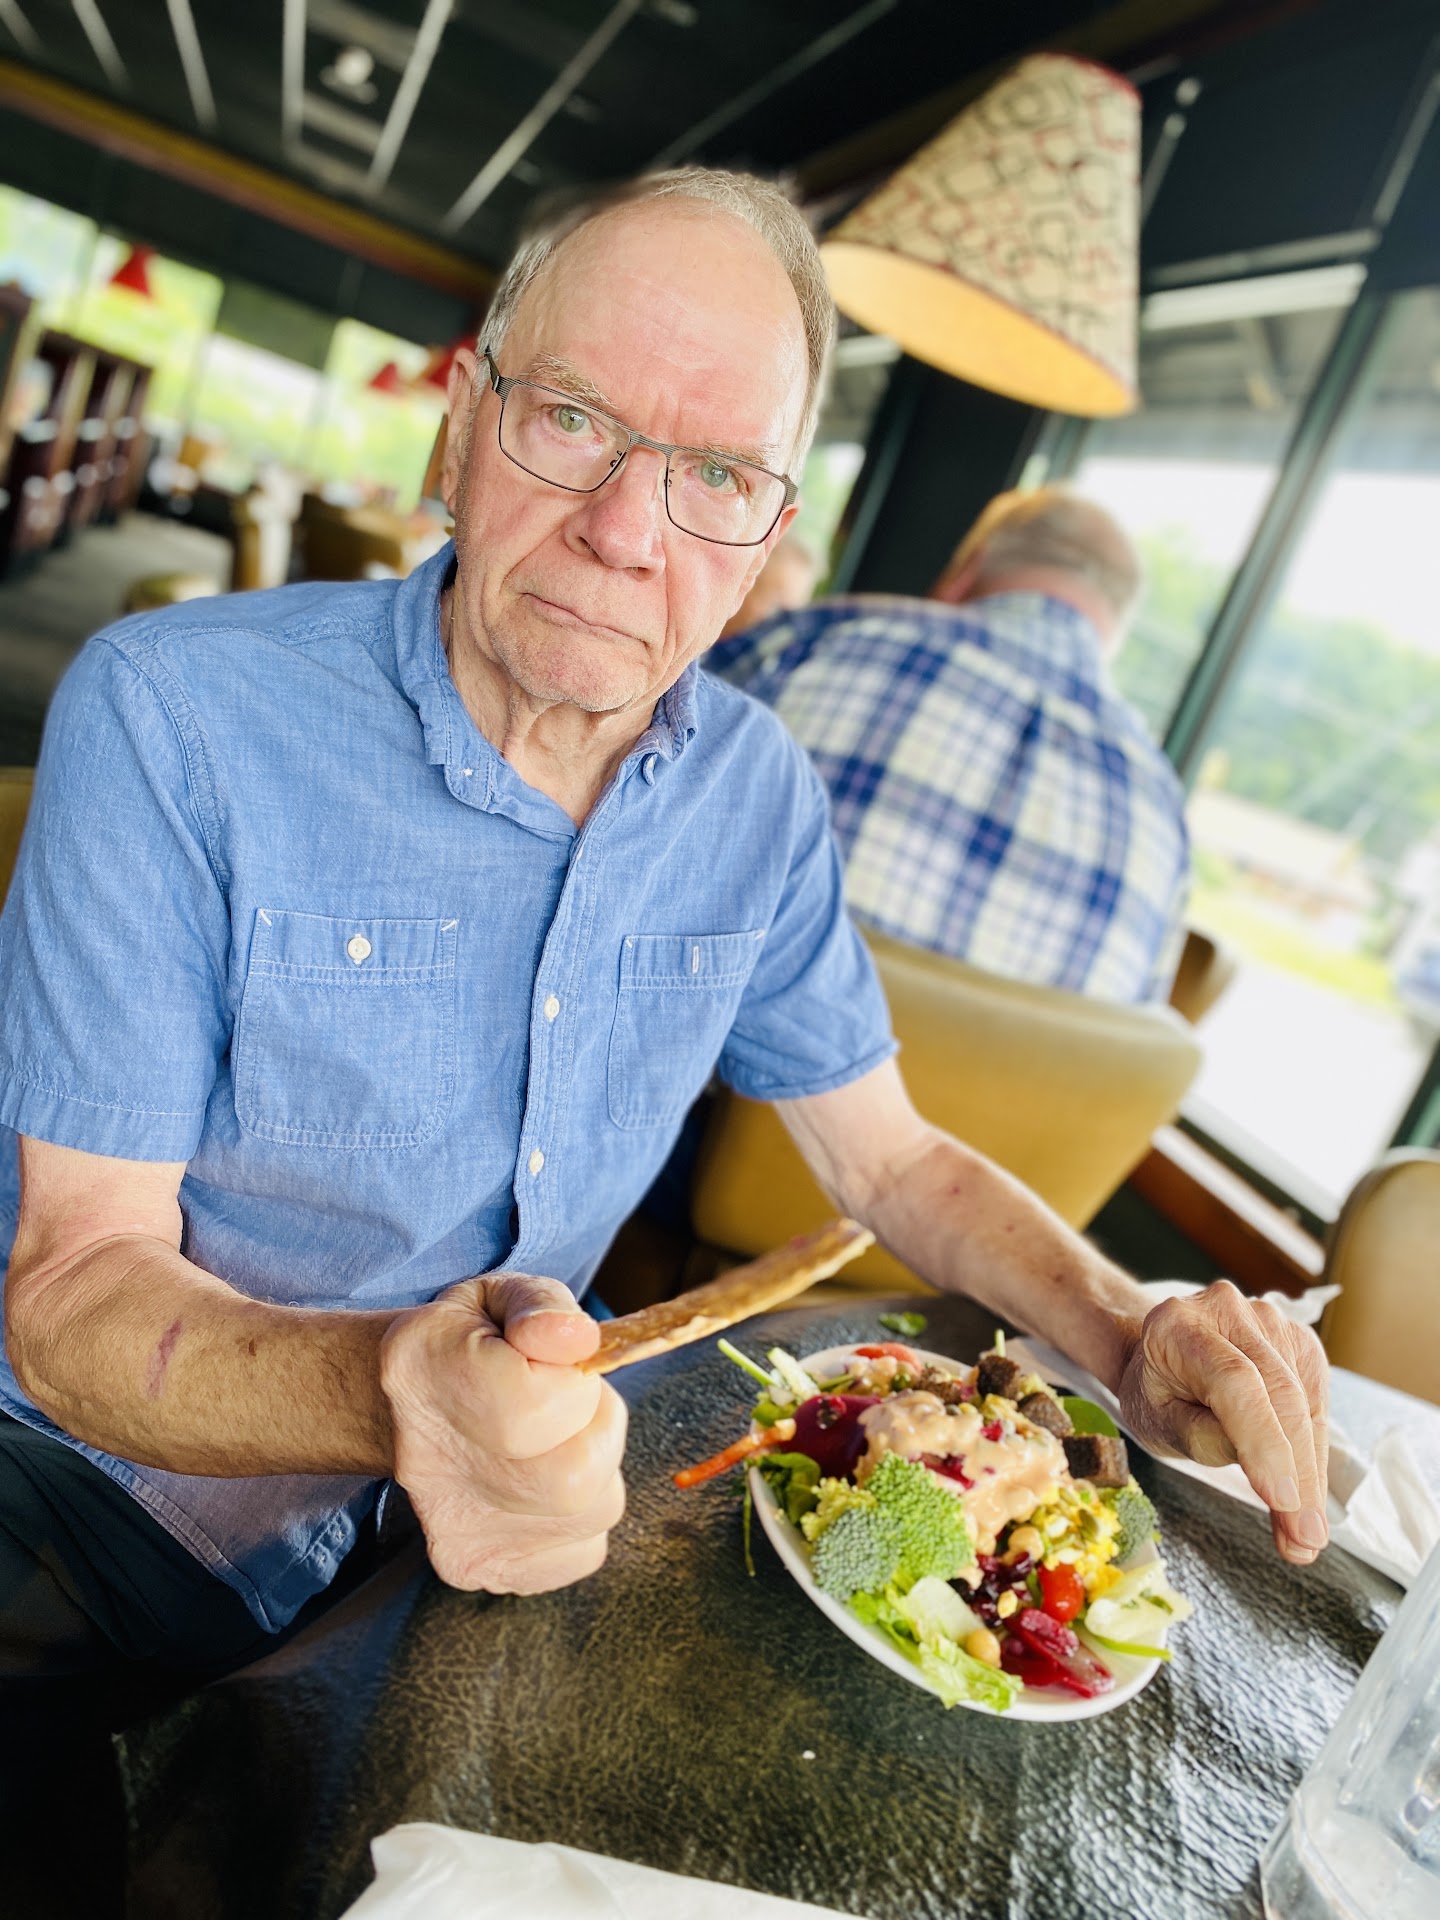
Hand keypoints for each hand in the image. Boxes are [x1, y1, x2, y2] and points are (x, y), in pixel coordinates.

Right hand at [379, 1272, 626, 1593]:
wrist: (405, 1405)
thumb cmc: (465, 1344)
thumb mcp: (499, 1295)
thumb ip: (544, 1306)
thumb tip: (579, 1343)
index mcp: (433, 1378)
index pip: (548, 1405)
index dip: (574, 1380)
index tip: (550, 1368)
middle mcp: (436, 1471)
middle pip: (579, 1475)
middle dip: (595, 1426)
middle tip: (562, 1403)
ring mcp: (457, 1533)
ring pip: (595, 1510)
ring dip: (595, 1466)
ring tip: (551, 1439)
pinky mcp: (479, 1569)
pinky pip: (584, 1548)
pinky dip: (583, 1513)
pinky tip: (544, 1480)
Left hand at [1117, 1280, 1328, 1565]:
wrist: (1162, 1357)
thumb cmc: (1155, 1393)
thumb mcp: (1157, 1423)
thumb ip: (1202, 1437)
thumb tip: (1266, 1467)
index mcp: (1177, 1324)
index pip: (1233, 1381)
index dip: (1262, 1441)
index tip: (1281, 1500)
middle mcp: (1227, 1310)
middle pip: (1279, 1394)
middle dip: (1295, 1475)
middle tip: (1302, 1540)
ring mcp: (1270, 1320)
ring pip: (1305, 1404)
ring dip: (1310, 1475)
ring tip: (1303, 1534)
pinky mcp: (1299, 1342)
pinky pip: (1317, 1404)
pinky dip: (1313, 1455)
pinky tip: (1306, 1495)